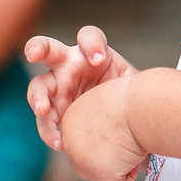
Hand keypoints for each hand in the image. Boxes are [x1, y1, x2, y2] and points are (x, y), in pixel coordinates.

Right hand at [24, 25, 132, 149]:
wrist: (120, 124)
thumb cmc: (128, 98)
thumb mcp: (136, 88)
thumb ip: (137, 87)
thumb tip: (146, 95)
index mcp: (91, 54)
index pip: (88, 37)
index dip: (91, 44)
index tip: (99, 59)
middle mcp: (68, 67)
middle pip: (47, 49)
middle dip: (37, 48)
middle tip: (33, 54)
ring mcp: (57, 89)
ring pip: (38, 87)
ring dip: (38, 97)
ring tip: (43, 109)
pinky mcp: (52, 113)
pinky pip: (45, 121)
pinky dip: (49, 131)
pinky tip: (59, 142)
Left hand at [58, 76, 147, 180]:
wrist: (139, 105)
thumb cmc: (131, 99)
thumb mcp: (106, 105)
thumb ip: (99, 123)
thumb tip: (107, 141)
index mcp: (69, 121)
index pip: (84, 143)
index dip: (107, 139)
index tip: (120, 125)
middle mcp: (69, 142)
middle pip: (89, 163)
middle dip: (110, 156)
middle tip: (126, 138)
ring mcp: (81, 161)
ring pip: (102, 176)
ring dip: (120, 163)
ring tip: (129, 142)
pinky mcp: (98, 176)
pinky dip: (131, 173)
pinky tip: (133, 153)